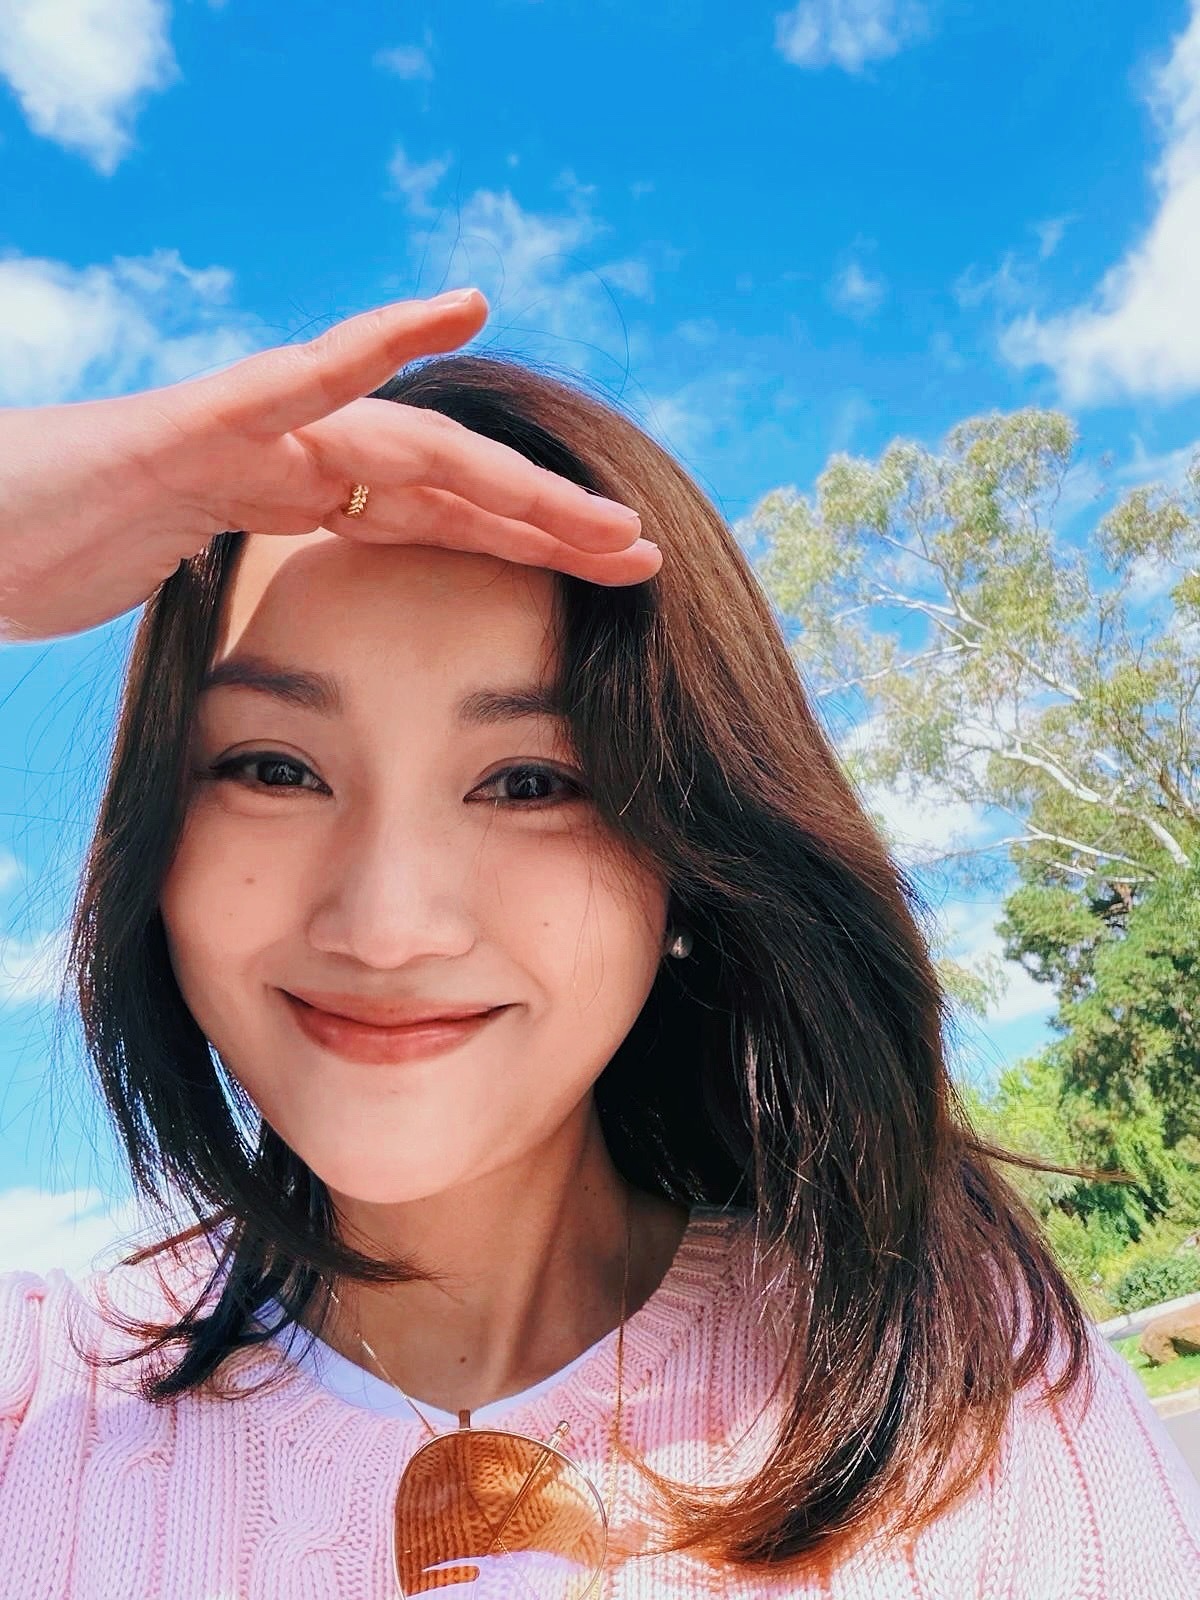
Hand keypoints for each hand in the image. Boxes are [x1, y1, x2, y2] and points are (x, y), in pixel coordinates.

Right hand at [0, 288, 659, 642]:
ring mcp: (251, 431)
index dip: (524, 543)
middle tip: (649, 561)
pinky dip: (378, 340)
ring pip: (409, 443)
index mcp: (294, 500)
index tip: (610, 576)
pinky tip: (461, 304)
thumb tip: (294, 618)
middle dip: (551, 523)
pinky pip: (299, 376)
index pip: (432, 519)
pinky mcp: (198, 422)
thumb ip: (250, 576)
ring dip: (514, 479)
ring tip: (607, 510)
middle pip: (448, 485)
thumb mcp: (180, 583)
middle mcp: (291, 457)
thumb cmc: (57, 546)